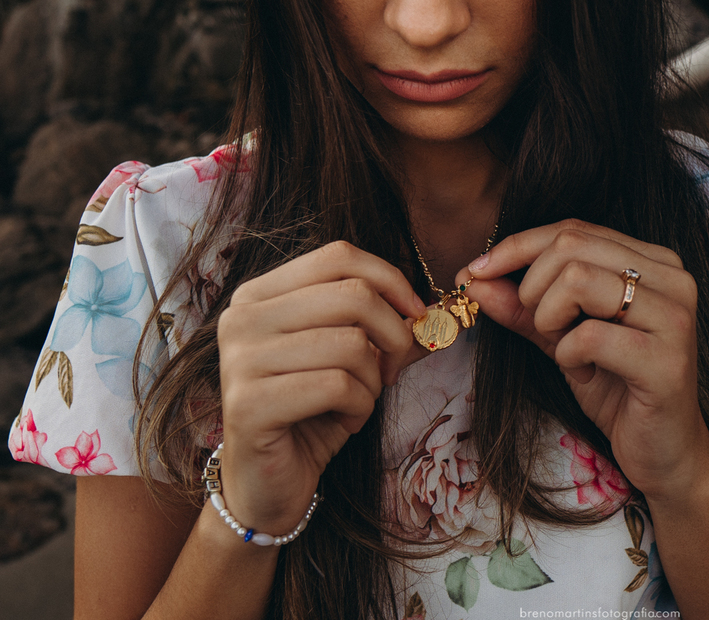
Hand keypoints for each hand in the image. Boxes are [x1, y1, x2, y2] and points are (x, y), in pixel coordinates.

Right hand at [215, 241, 426, 534]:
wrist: (268, 483)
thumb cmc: (312, 413)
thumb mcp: (354, 361)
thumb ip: (389, 329)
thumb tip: (439, 310)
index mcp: (260, 295)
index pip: (339, 257)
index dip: (390, 280)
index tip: (416, 314)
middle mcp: (242, 318)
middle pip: (352, 295)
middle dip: (392, 335)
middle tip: (391, 370)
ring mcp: (239, 360)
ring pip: (351, 344)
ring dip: (373, 380)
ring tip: (358, 401)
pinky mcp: (248, 404)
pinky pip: (338, 386)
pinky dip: (360, 408)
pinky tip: (345, 422)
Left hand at [459, 220, 708, 499]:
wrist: (664, 453)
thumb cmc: (619, 391)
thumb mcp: (562, 340)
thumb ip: (523, 307)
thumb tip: (473, 278)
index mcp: (654, 261)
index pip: (573, 229)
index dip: (516, 247)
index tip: (476, 272)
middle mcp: (672, 278)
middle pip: (571, 245)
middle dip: (531, 286)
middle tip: (539, 327)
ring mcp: (674, 316)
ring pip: (577, 279)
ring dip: (549, 318)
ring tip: (565, 349)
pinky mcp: (666, 360)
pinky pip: (589, 336)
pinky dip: (569, 356)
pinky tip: (586, 374)